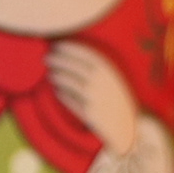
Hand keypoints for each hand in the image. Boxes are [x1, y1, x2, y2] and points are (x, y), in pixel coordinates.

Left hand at [46, 41, 139, 157]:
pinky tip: (57, 91)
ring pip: (70, 83)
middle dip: (58, 60)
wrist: (127, 127)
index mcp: (109, 72)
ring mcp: (95, 98)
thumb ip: (98, 69)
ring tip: (50, 74)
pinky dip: (62, 95)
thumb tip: (72, 56)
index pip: (85, 54)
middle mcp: (102, 83)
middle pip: (74, 67)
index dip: (69, 48)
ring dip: (58, 77)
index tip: (56, 46)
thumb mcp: (113, 80)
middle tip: (46, 58)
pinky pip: (71, 102)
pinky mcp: (90, 114)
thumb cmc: (116, 100)